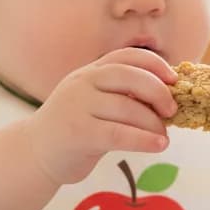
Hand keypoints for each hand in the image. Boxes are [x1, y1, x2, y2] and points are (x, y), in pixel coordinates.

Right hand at [26, 48, 177, 185]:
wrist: (35, 153)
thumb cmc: (74, 129)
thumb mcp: (94, 104)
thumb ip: (121, 97)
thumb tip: (167, 99)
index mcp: (90, 73)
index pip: (127, 56)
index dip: (155, 64)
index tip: (174, 79)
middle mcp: (83, 83)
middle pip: (129, 76)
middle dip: (158, 91)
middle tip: (172, 110)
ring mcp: (78, 106)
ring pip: (127, 108)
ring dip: (154, 123)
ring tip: (164, 137)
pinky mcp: (78, 132)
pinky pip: (119, 133)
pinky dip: (144, 140)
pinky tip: (159, 146)